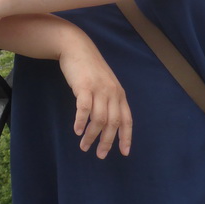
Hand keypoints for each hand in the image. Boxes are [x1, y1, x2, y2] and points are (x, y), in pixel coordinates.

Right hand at [58, 35, 132, 158]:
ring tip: (84, 146)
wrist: (77, 48)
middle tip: (100, 155)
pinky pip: (84, 108)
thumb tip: (108, 124)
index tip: (124, 152)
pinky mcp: (84, 86)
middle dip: (107, 142)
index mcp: (119, 94)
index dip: (126, 137)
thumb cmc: (90, 69)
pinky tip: (76, 131)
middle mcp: (112, 92)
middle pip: (113, 123)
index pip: (127, 119)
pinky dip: (81, 121)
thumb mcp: (106, 84)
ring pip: (99, 119)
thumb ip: (109, 101)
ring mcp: (99, 89)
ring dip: (91, 136)